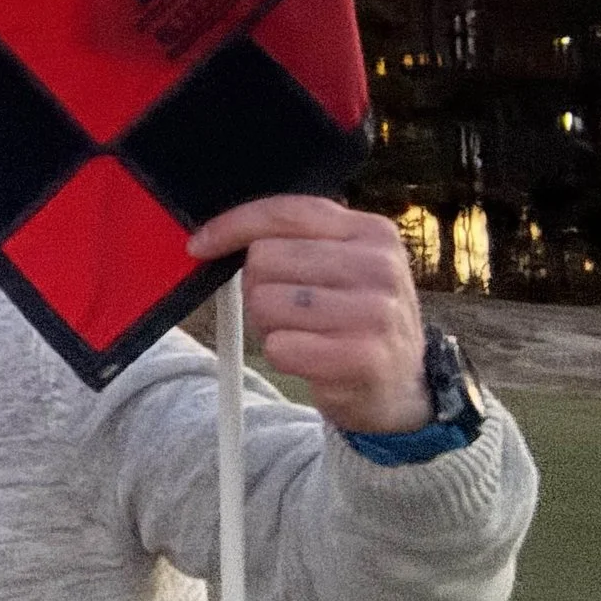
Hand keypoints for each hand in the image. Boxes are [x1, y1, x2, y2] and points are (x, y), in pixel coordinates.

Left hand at [188, 195, 429, 434]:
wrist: (400, 387)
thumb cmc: (355, 319)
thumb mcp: (343, 266)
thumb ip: (295, 241)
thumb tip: (215, 235)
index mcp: (372, 232)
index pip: (285, 212)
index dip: (232, 226)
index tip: (200, 244)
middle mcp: (379, 266)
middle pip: (264, 259)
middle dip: (260, 288)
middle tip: (291, 311)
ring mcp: (375, 312)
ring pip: (266, 302)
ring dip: (270, 324)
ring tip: (305, 333)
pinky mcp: (362, 357)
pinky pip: (279, 346)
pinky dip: (282, 355)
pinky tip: (311, 358)